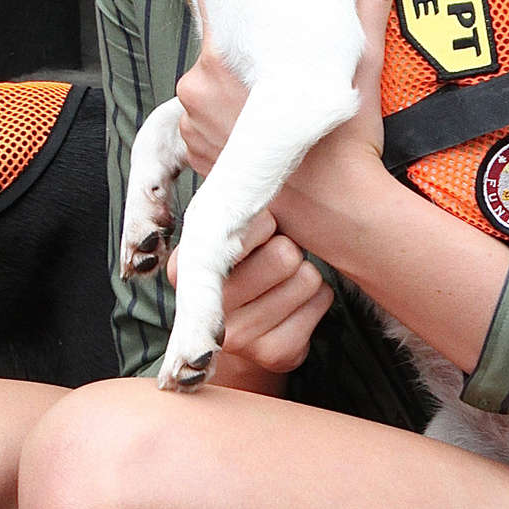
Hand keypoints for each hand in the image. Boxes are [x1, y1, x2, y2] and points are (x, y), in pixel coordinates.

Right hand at [169, 211, 331, 389]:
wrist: (249, 326)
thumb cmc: (248, 260)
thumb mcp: (234, 227)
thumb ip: (235, 202)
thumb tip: (242, 153)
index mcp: (187, 268)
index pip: (245, 226)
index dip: (263, 225)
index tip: (258, 232)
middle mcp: (209, 308)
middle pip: (284, 253)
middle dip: (288, 250)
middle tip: (273, 262)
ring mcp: (241, 337)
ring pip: (307, 277)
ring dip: (304, 274)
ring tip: (283, 283)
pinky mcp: (276, 355)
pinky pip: (322, 301)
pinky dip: (318, 297)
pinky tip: (295, 305)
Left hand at [174, 0, 398, 261]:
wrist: (338, 213)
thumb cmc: (344, 144)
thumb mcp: (360, 61)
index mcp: (220, 62)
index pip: (212, 1)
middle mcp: (195, 92)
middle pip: (217, 45)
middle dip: (246, 45)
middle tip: (284, 52)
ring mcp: (192, 127)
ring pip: (212, 82)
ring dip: (237, 82)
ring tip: (277, 92)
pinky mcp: (198, 155)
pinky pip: (208, 119)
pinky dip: (230, 116)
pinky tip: (265, 121)